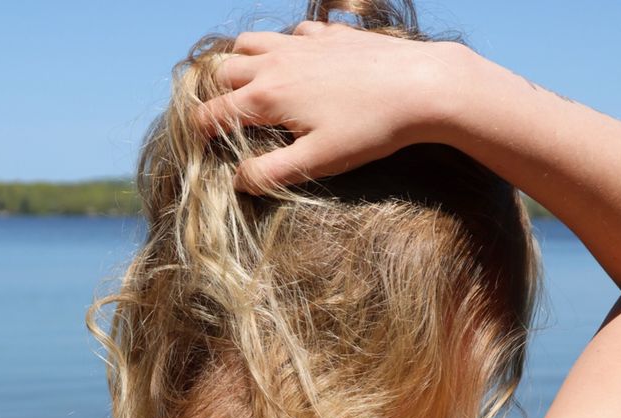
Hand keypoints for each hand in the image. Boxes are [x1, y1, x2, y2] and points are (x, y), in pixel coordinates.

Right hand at [196, 21, 464, 192]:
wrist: (420, 86)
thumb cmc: (368, 130)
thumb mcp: (316, 162)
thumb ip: (271, 173)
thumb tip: (237, 181)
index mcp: (266, 97)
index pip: (211, 114)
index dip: (200, 135)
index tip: (205, 151)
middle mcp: (276, 63)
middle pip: (222, 71)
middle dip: (215, 95)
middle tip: (225, 120)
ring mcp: (302, 43)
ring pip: (251, 42)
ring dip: (242, 63)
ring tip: (251, 89)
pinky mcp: (330, 35)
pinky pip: (293, 32)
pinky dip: (285, 46)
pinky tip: (300, 66)